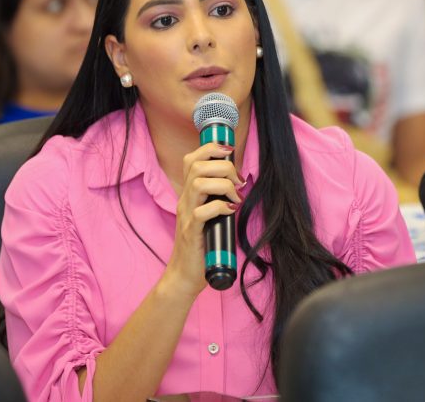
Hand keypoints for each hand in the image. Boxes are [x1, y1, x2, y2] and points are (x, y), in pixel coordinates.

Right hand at [159, 143, 243, 298]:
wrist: (184, 275)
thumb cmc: (202, 245)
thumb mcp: (210, 215)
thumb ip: (219, 198)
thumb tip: (239, 184)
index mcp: (189, 194)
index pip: (191, 160)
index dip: (210, 148)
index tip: (230, 151)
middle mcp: (185, 200)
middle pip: (196, 166)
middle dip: (223, 166)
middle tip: (238, 181)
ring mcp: (185, 215)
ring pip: (198, 183)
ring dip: (223, 184)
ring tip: (236, 196)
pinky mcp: (190, 232)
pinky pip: (202, 212)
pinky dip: (220, 206)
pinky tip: (231, 210)